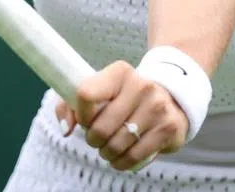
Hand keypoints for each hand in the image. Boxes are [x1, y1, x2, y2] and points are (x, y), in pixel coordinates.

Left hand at [54, 61, 188, 171]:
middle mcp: (140, 85)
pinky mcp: (167, 128)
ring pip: (116, 144)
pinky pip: (134, 156)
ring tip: (109, 148)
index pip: (86, 94)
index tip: (86, 119)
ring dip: (106, 153)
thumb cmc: (123, 98)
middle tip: (97, 138)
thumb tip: (66, 129)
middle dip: (93, 139)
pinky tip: (120, 158)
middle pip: (100, 126)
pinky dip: (122, 163)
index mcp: (120, 72)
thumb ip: (70, 105)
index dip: (81, 114)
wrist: (168, 99)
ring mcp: (156, 106)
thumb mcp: (98, 91)